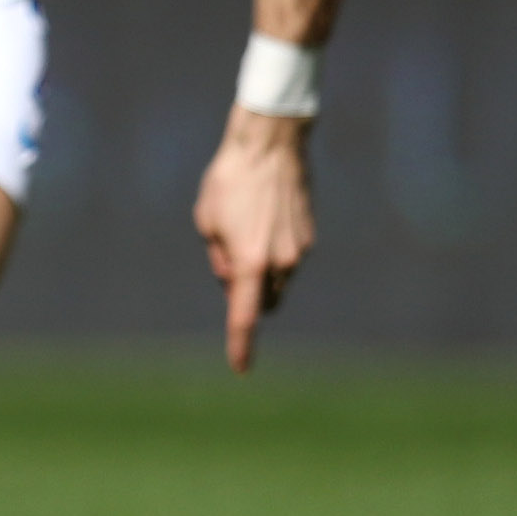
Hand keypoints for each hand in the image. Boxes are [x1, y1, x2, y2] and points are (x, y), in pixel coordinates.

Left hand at [190, 108, 314, 372]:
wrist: (270, 148)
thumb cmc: (229, 182)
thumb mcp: (206, 221)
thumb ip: (219, 259)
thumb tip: (233, 283)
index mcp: (251, 262)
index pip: (245, 315)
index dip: (241, 343)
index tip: (241, 367)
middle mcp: (281, 262)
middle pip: (264, 301)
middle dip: (246, 297)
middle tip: (226, 262)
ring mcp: (300, 251)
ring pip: (277, 281)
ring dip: (259, 273)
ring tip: (241, 227)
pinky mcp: (309, 237)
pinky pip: (288, 260)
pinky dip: (273, 255)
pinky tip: (260, 220)